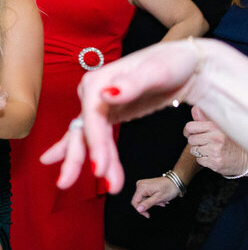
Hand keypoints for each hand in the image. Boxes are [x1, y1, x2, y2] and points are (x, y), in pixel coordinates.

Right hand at [40, 40, 205, 192]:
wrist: (183, 63)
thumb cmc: (171, 63)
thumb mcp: (156, 71)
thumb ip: (131, 84)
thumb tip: (107, 95)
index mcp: (97, 82)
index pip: (91, 119)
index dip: (94, 145)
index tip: (99, 170)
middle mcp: (92, 93)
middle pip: (81, 131)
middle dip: (76, 159)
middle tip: (65, 185)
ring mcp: (98, 105)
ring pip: (89, 139)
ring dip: (93, 162)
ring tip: (108, 187)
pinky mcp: (108, 114)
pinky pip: (99, 139)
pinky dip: (98, 155)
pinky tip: (86, 170)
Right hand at [132, 176, 179, 214]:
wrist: (175, 181)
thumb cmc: (169, 188)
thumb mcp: (158, 198)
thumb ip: (147, 204)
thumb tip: (139, 209)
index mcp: (141, 187)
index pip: (135, 202)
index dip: (140, 210)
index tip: (147, 215)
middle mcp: (140, 185)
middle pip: (139, 200)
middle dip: (149, 204)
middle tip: (160, 204)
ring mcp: (143, 185)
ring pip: (143, 199)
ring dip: (153, 202)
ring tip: (162, 201)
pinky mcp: (146, 186)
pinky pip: (146, 196)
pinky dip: (153, 199)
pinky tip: (160, 199)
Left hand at [184, 106, 247, 176]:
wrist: (244, 158)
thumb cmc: (230, 142)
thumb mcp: (220, 128)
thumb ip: (205, 119)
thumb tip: (195, 109)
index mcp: (216, 127)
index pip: (190, 126)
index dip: (188, 131)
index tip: (192, 133)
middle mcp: (216, 138)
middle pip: (191, 139)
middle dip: (196, 142)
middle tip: (207, 143)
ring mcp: (215, 151)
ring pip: (193, 150)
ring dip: (200, 151)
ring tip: (211, 150)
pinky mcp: (215, 162)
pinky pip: (199, 160)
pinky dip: (204, 160)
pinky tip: (213, 156)